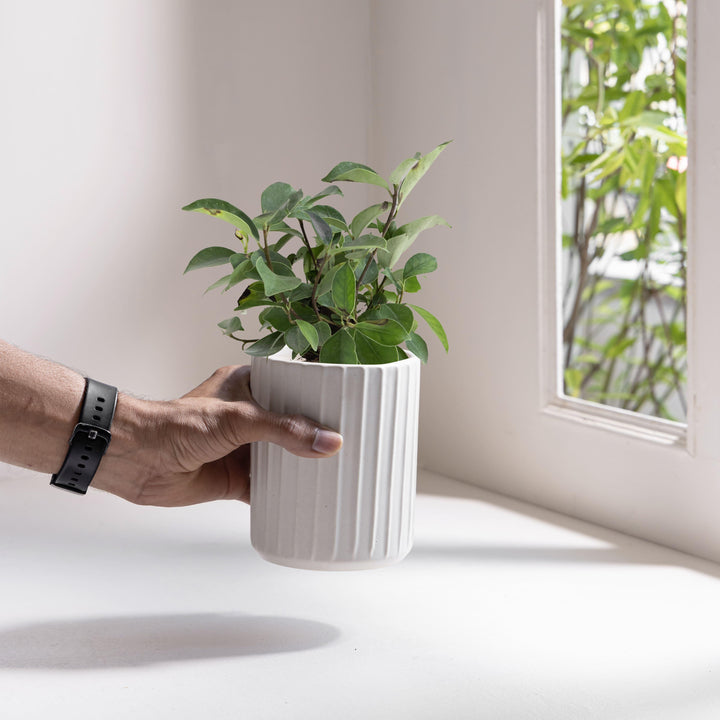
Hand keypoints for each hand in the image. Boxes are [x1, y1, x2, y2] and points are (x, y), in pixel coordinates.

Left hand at [94, 366, 342, 506]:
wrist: (135, 459)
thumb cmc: (175, 425)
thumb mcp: (237, 419)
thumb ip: (283, 430)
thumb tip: (328, 441)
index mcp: (248, 386)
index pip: (293, 387)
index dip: (319, 397)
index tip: (347, 407)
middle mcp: (248, 416)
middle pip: (293, 425)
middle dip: (317, 436)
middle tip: (350, 445)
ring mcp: (242, 448)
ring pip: (283, 457)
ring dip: (304, 466)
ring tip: (338, 472)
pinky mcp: (234, 477)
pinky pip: (267, 487)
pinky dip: (286, 495)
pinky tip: (308, 500)